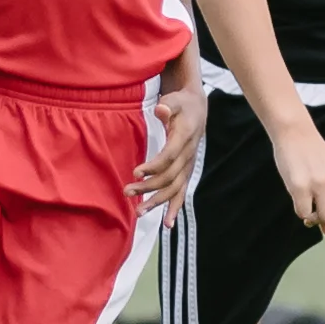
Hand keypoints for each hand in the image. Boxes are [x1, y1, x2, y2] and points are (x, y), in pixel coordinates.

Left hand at [125, 87, 206, 226]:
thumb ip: (167, 106)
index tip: (135, 172)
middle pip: (169, 176)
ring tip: (139, 212)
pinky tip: (166, 223)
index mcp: (184, 138)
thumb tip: (161, 110)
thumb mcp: (175, 100)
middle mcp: (188, 155)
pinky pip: (181, 192)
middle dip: (149, 187)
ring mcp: (188, 165)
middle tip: (127, 192)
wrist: (197, 109)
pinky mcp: (186, 171)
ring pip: (174, 189)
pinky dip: (174, 208)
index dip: (153, 167)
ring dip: (157, 201)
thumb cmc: (182, 104)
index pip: (168, 157)